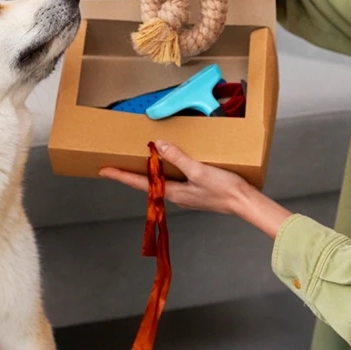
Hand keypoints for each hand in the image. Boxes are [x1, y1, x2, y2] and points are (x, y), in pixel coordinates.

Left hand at [99, 141, 250, 216]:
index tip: (104, 171)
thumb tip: (159, 146)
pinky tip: (171, 162)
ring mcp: (186, 195)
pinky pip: (175, 180)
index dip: (121, 176)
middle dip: (131, 173)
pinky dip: (167, 170)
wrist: (245, 203)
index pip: (140, 183)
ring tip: (140, 161)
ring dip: (150, 172)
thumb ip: (178, 158)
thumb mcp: (199, 170)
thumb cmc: (224, 190)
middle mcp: (176, 196)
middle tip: (116, 164)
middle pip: (148, 184)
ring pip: (161, 182)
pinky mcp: (196, 191)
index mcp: (173, 192)